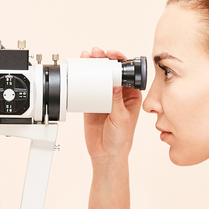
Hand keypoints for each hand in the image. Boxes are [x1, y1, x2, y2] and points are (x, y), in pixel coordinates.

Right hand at [82, 47, 142, 166]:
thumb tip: (114, 83)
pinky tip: (78, 72)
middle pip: (110, 71)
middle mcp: (118, 94)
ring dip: (92, 66)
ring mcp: (104, 98)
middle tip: (96, 53)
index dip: (120, 61)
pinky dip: (82, 79)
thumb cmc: (121, 139)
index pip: (126, 73)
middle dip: (103, 59)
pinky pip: (86, 88)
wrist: (106, 154)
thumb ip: (117, 101)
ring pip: (98, 77)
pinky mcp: (91, 104)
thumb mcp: (121, 118)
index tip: (112, 55)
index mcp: (131, 95)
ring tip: (86, 57)